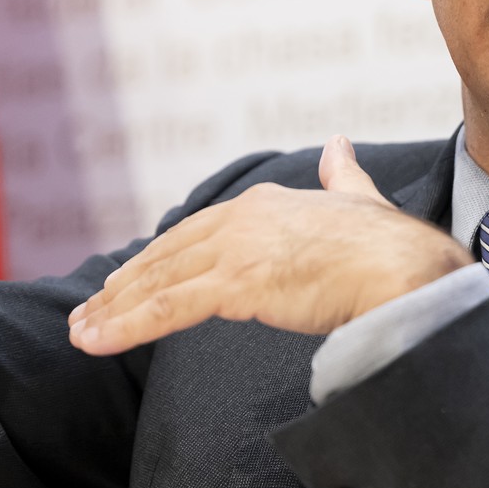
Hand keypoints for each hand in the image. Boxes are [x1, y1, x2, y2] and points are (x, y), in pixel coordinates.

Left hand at [67, 136, 471, 354]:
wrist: (407, 269)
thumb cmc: (390, 245)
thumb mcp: (357, 198)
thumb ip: (341, 174)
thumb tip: (338, 144)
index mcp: (263, 204)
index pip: (194, 234)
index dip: (157, 259)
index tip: (127, 279)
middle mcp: (241, 220)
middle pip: (166, 257)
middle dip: (125, 286)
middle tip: (90, 309)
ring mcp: (236, 252)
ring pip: (158, 284)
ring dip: (114, 311)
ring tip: (81, 333)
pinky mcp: (237, 286)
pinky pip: (169, 309)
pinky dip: (126, 326)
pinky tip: (97, 342)